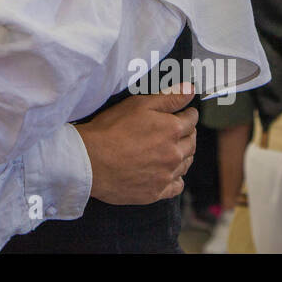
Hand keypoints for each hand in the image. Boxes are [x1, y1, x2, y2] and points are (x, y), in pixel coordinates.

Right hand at [76, 84, 197, 203]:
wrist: (90, 161)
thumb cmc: (110, 130)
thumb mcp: (138, 104)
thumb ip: (169, 98)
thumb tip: (190, 90)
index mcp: (172, 130)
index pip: (191, 120)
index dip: (188, 114)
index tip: (185, 114)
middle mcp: (174, 154)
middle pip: (191, 142)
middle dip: (188, 134)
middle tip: (177, 131)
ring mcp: (166, 175)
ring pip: (186, 163)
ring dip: (183, 155)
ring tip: (170, 150)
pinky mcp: (156, 191)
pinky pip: (177, 185)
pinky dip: (176, 178)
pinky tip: (167, 172)